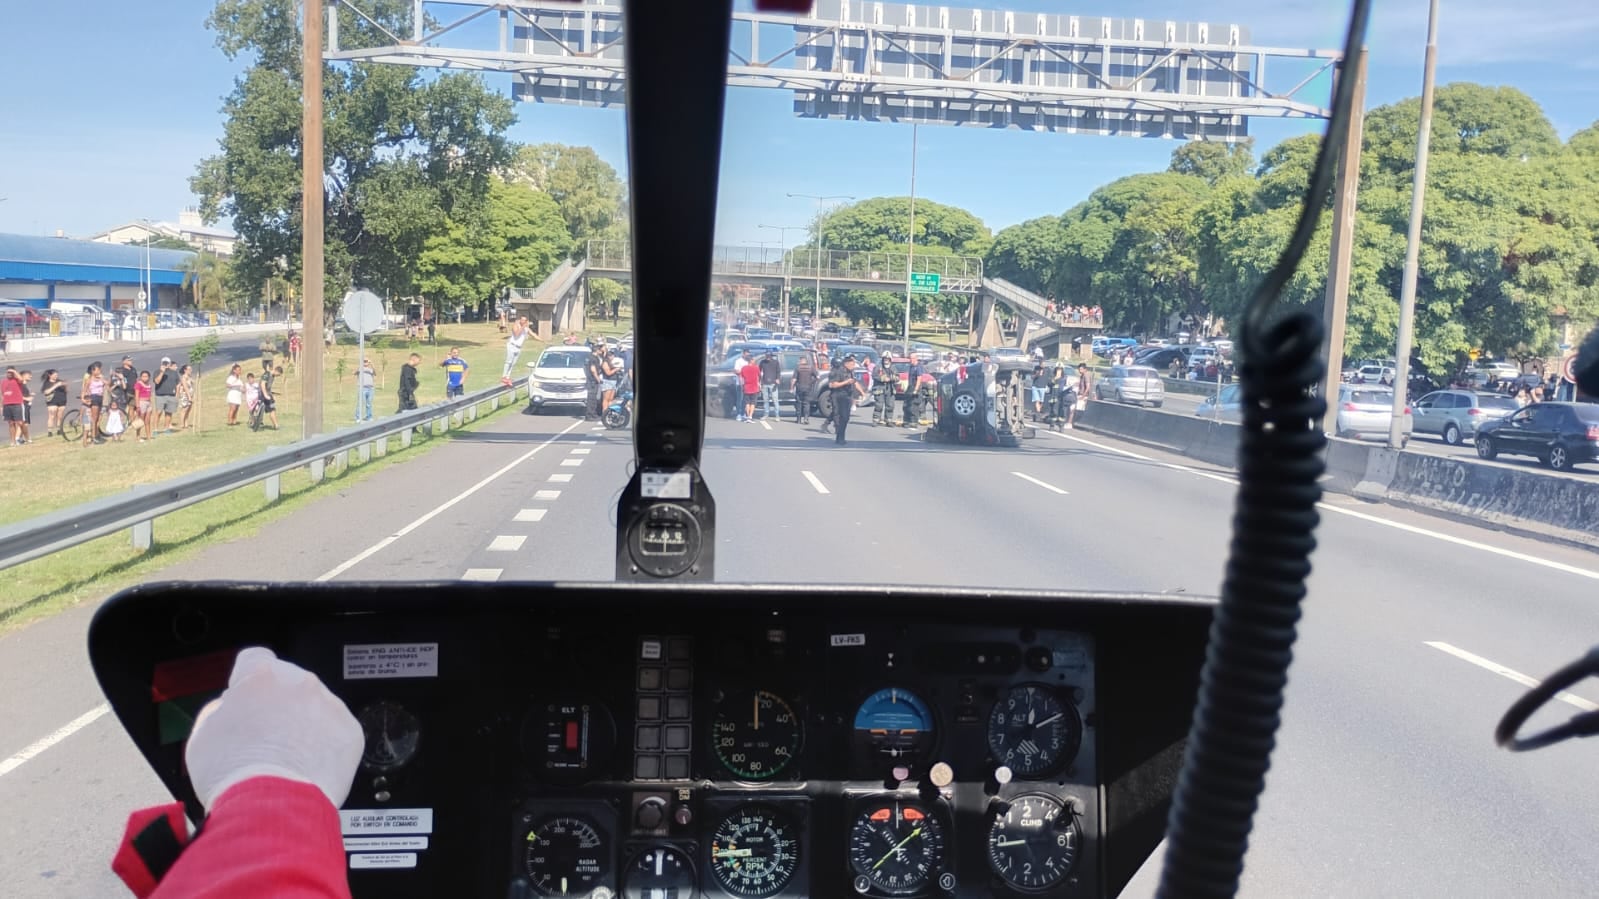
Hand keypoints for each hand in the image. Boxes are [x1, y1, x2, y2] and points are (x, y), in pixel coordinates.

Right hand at [185, 648, 363, 810]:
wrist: (271, 806)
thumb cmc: (233, 775)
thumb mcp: (204, 735)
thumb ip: (221, 711)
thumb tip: (232, 710)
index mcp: (260, 676)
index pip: (255, 659)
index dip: (248, 679)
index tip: (248, 695)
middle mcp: (299, 683)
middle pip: (289, 685)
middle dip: (279, 706)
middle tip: (266, 739)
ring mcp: (328, 705)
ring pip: (315, 708)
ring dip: (304, 725)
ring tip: (286, 759)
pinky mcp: (350, 731)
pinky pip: (336, 732)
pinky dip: (325, 746)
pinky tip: (306, 767)